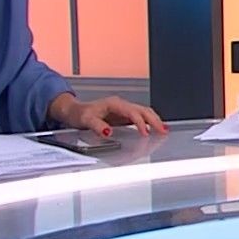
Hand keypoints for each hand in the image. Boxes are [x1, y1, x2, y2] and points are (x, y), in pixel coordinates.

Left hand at [48, 93, 166, 136]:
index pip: (132, 112)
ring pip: (144, 112)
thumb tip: (109, 132)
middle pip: (143, 110)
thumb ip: (97, 126)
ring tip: (164, 131)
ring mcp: (123, 110)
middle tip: (164, 131)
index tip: (146, 134)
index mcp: (114, 104)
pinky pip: (141, 117)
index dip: (140, 123)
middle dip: (155, 120)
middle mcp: (121, 105)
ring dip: (155, 120)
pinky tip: (154, 129)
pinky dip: (150, 122)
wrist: (74, 111)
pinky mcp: (123, 116)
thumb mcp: (86, 120)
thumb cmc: (79, 114)